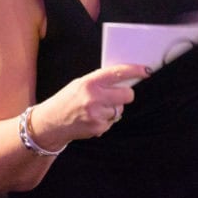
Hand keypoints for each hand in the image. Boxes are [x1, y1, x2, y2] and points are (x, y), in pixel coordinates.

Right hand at [28, 63, 150, 148]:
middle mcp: (94, 98)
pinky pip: (112, 121)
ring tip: (95, 109)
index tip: (146, 70)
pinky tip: (92, 118)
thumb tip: (124, 79)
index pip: (118, 73)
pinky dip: (106, 120)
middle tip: (117, 95)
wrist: (51, 123)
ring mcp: (97, 114)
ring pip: (120, 109)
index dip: (135, 71)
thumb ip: (100, 81)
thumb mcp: (80, 84)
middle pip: (127, 95)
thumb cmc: (67, 100)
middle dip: (125, 95)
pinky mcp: (98, 128)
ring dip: (113, 109)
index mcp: (89, 83)